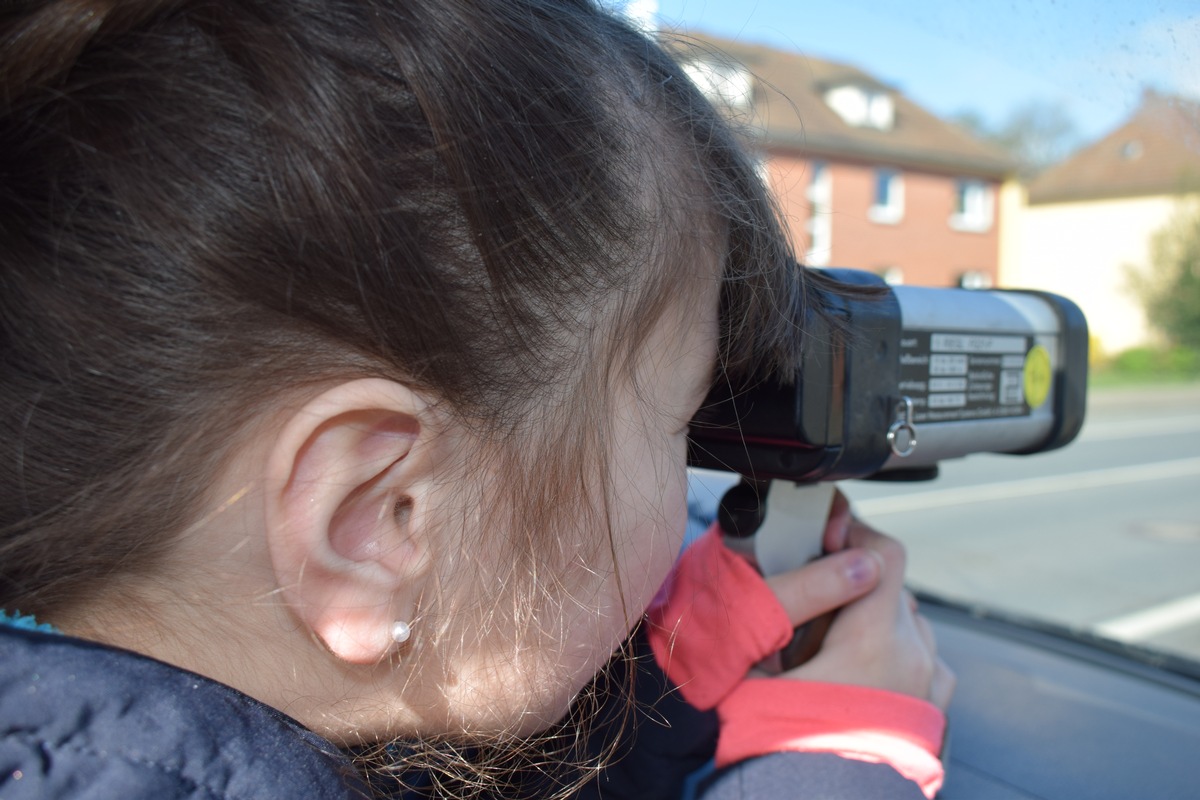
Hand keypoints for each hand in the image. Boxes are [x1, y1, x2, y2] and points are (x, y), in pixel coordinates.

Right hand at [757, 491, 955, 709]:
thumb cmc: (786, 747)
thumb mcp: (753, 675)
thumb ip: (764, 618)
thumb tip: (750, 574)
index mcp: (873, 640)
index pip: (884, 553)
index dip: (854, 533)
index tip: (825, 537)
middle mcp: (912, 656)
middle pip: (892, 587)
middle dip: (855, 582)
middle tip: (816, 600)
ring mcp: (928, 683)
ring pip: (911, 622)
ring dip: (878, 619)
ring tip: (837, 641)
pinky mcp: (933, 709)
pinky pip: (928, 659)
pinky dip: (901, 652)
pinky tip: (870, 668)